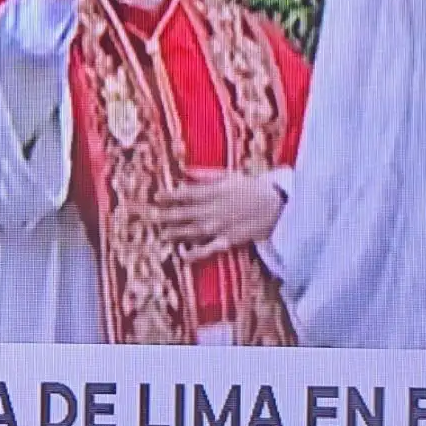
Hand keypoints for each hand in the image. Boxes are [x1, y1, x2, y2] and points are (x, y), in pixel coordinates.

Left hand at [159, 171, 285, 263]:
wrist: (275, 205)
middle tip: (150, 217)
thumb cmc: (251, 188)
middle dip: (166, 215)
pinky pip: (207, 249)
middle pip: (183, 213)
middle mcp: (213, 210)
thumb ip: (204, 174)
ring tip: (161, 233)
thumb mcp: (228, 175)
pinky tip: (182, 254)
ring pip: (190, 231)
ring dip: (174, 233)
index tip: (156, 197)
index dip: (168, 196)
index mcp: (213, 192)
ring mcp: (219, 227)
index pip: (184, 194)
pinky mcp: (227, 241)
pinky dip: (194, 253)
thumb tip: (183, 170)